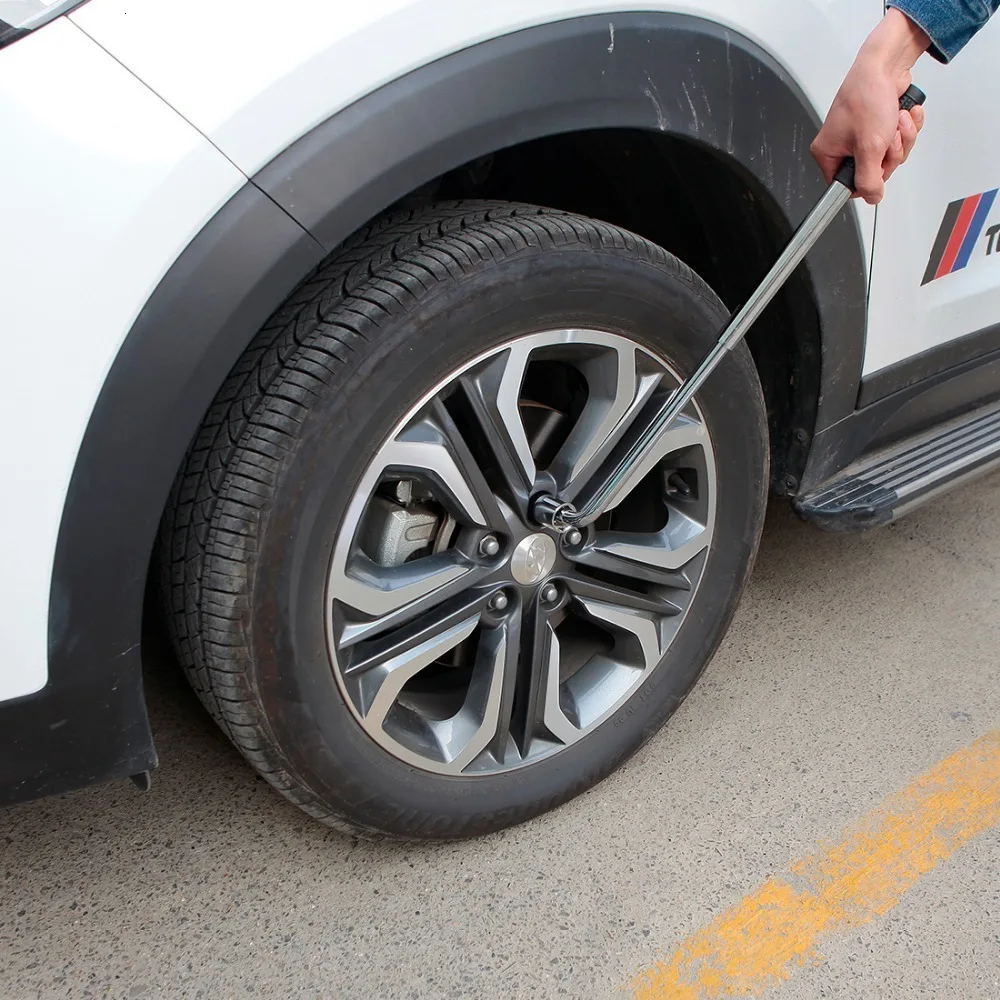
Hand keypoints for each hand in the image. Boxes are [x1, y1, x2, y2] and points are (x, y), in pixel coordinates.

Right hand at [811, 8, 928, 204]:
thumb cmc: (867, 96)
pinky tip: (902, 113)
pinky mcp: (878, 124)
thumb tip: (872, 197)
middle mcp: (841, 145)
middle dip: (890, 154)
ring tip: (896, 120)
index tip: (877, 166)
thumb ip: (870, 180)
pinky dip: (905, 127)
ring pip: (887, 155)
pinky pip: (896, 138)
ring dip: (901, 138)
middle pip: (872, 170)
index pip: (846, 185)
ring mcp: (860, 134)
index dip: (867, 179)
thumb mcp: (869, 148)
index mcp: (828, 153)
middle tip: (888, 138)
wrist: (885, 64)